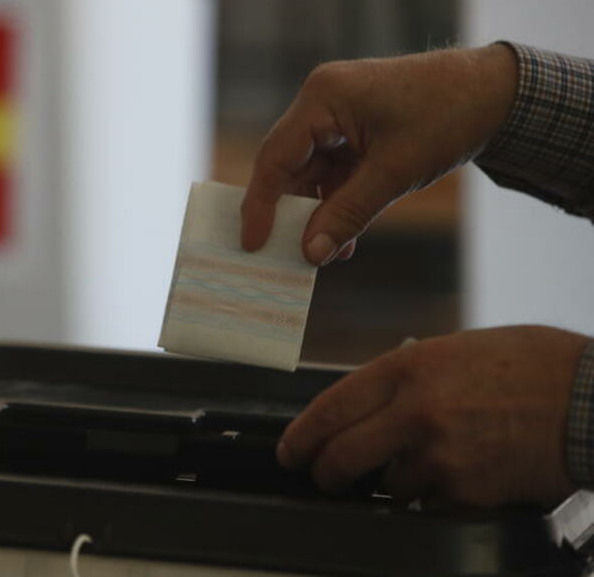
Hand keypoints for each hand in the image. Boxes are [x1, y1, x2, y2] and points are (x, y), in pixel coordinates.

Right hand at [240, 44, 517, 264]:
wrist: (498, 92)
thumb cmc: (447, 117)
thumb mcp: (395, 173)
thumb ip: (348, 213)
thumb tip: (311, 253)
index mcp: (322, 97)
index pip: (275, 156)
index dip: (261, 203)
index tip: (253, 243)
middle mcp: (322, 102)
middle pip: (289, 165)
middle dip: (292, 212)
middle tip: (286, 255)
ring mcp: (339, 114)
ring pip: (312, 172)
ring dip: (320, 212)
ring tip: (327, 252)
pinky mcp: (356, 127)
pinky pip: (335, 170)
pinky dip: (340, 201)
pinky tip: (348, 236)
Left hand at [278, 326, 588, 506]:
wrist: (592, 400)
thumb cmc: (534, 366)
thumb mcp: (456, 350)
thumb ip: (409, 375)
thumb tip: (373, 402)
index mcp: (406, 368)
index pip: (330, 408)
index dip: (301, 436)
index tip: (290, 451)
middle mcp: (414, 412)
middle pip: (343, 457)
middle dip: (328, 473)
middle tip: (326, 477)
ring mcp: (439, 456)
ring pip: (390, 485)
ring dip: (399, 480)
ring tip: (435, 458)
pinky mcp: (467, 492)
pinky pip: (433, 504)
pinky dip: (439, 496)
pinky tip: (466, 473)